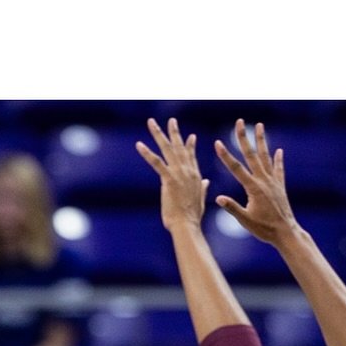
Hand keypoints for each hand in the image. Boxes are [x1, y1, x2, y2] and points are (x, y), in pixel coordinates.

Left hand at [136, 117, 208, 234]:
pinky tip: (139, 144)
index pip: (192, 157)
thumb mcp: (199, 200)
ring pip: (167, 149)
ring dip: (158, 134)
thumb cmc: (191, 218)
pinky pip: (156, 162)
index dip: (190, 146)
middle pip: (180, 147)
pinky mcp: (169, 179)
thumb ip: (203, 188)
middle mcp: (188, 171)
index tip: (191, 136)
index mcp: (196, 177)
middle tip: (171, 120)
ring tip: (151, 123)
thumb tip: (206, 181)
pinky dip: (147, 153)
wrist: (187, 225)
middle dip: (175, 132)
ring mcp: (179, 173)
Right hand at [213, 120, 296, 245]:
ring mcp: (273, 182)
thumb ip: (232, 208)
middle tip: (239, 122)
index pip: (236, 168)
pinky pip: (278, 169)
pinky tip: (279, 151)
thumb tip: (217, 198)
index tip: (217, 143)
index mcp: (253, 188)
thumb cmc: (264, 229)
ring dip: (261, 141)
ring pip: (266, 157)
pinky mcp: (280, 186)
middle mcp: (264, 181)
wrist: (286, 233)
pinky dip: (278, 160)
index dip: (225, 155)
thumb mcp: (245, 220)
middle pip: (251, 155)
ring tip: (259, 125)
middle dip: (244, 138)